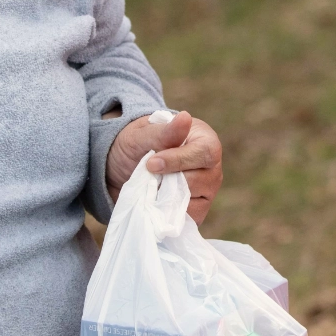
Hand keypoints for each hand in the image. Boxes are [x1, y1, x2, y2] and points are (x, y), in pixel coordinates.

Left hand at [106, 110, 223, 223]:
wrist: (123, 167)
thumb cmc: (137, 144)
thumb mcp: (142, 134)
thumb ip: (164, 131)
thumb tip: (185, 117)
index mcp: (205, 140)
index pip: (204, 152)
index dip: (178, 160)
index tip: (151, 163)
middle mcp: (212, 166)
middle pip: (199, 180)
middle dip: (168, 180)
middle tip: (147, 175)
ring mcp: (207, 190)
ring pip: (192, 200)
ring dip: (165, 196)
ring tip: (150, 186)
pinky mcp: (197, 211)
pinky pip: (186, 218)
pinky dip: (166, 213)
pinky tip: (154, 201)